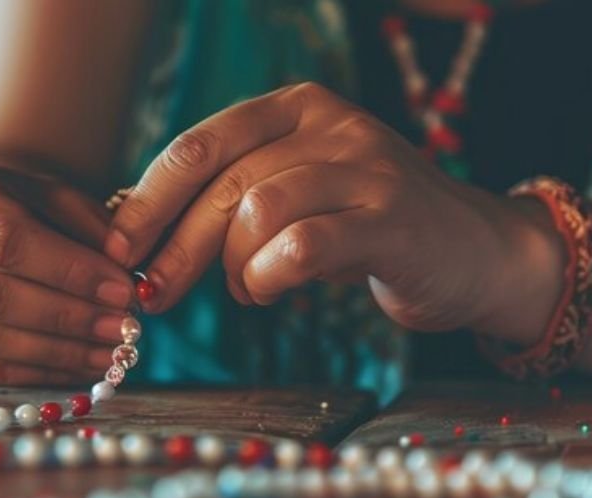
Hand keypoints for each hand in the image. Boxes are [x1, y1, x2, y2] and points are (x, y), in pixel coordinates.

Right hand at [0, 162, 134, 384]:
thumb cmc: (34, 206)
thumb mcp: (65, 197)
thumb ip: (94, 230)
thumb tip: (124, 274)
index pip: (4, 239)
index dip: (68, 270)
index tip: (122, 290)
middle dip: (64, 316)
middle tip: (121, 327)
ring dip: (58, 350)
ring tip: (114, 350)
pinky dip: (43, 371)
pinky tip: (87, 365)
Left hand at [105, 82, 562, 343]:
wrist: (475, 252)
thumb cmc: (367, 229)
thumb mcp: (298, 194)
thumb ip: (233, 199)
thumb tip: (142, 239)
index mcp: (295, 108)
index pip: (198, 146)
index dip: (147, 201)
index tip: (116, 250)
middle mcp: (330, 125)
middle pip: (221, 182)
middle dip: (172, 246)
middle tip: (153, 295)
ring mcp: (366, 168)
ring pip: (257, 210)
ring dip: (231, 266)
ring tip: (245, 292)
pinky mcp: (392, 220)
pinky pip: (303, 246)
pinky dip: (268, 277)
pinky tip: (269, 292)